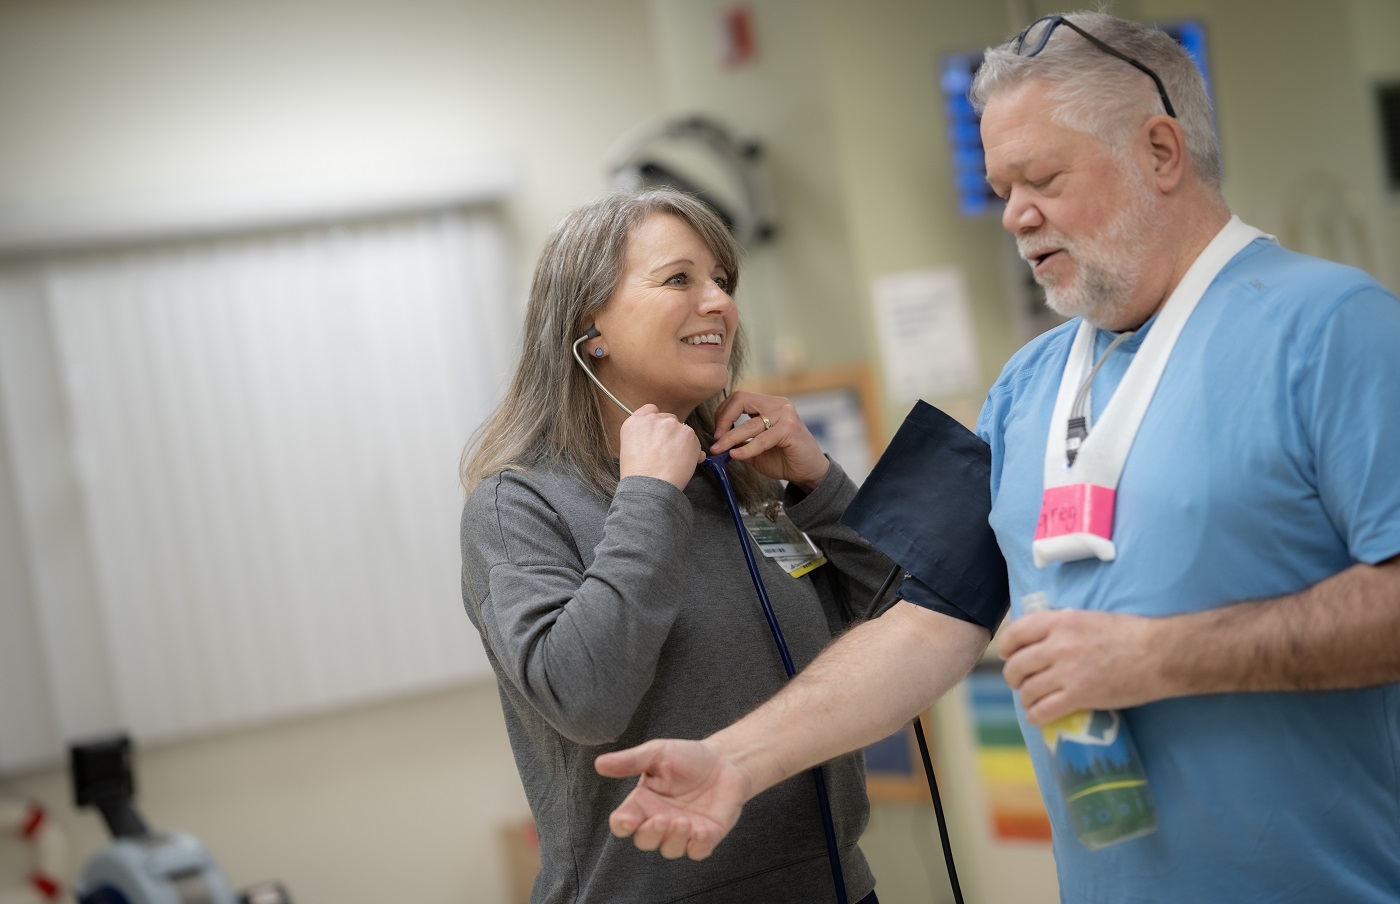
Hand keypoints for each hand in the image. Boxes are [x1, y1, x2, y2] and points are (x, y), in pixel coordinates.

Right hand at [594, 739, 752, 860]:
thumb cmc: (688, 757)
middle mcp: (660, 821)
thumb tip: (599, 764)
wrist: (726, 761)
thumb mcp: (657, 753)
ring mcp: (683, 832)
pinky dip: (698, 846)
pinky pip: (698, 852)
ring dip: (674, 839)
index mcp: (643, 803)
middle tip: (663, 818)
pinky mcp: (706, 837)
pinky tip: (702, 830)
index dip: (622, 825)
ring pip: (670, 850)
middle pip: (644, 841)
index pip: (623, 823)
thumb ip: (630, 761)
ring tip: (684, 821)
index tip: (628, 819)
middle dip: (651, 834)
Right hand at [619, 404, 703, 489]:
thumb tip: (658, 438)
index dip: (657, 422)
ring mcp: (671, 425)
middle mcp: (652, 419)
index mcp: (634, 423)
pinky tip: (684, 464)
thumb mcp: (629, 450)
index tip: (659, 433)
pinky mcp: (688, 434)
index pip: (650, 410)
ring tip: (675, 462)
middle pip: (669, 419)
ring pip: (683, 430)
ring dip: (683, 442)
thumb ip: (643, 436)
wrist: (650, 488)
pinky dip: (693, 451)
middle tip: (668, 452)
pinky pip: (694, 441)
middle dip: (671, 433)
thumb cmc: (639, 477)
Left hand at [711, 390, 829, 490]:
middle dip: (723, 419)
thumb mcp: (755, 449)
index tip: (716, 434)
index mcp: (768, 404)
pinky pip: (762, 439)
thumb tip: (716, 442)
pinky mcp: (790, 429)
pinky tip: (736, 456)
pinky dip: (746, 449)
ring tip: (719, 450)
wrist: (808, 472)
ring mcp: (785, 414)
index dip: (722, 414)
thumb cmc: (782, 459)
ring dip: (730, 438)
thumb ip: (738, 442)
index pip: (738, 398)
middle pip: (741, 400)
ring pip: (749, 424)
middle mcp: (777, 404)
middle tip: (716, 439)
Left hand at [998, 609, 1166, 723]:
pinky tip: (1039, 716)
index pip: (1016, 633)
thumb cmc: (1130, 634)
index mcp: (1060, 621)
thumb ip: (1062, 627)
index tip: (1009, 655)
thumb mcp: (1088, 618)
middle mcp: (1058, 645)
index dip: (1007, 647)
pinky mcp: (1079, 696)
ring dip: (1025, 698)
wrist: (1159, 654)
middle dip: (1014, 677)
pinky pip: (1043, 710)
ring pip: (1027, 690)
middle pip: (1016, 665)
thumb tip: (1043, 639)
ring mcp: (1067, 672)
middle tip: (1021, 682)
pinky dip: (1036, 716)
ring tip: (1032, 701)